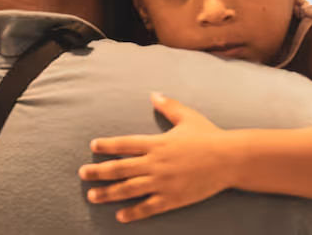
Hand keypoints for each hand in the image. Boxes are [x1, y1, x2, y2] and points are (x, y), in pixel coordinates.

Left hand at [79, 93, 230, 222]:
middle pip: (120, 168)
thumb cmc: (209, 135)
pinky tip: (119, 216)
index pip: (125, 143)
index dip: (107, 145)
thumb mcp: (187, 116)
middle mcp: (155, 163)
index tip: (93, 147)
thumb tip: (153, 94)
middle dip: (98, 171)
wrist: (229, 159)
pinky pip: (148, 207)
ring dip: (108, 193)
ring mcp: (162, 182)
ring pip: (128, 189)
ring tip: (92, 196)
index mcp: (157, 142)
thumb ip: (168, 106)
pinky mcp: (172, 198)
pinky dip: (133, 212)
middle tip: (82, 174)